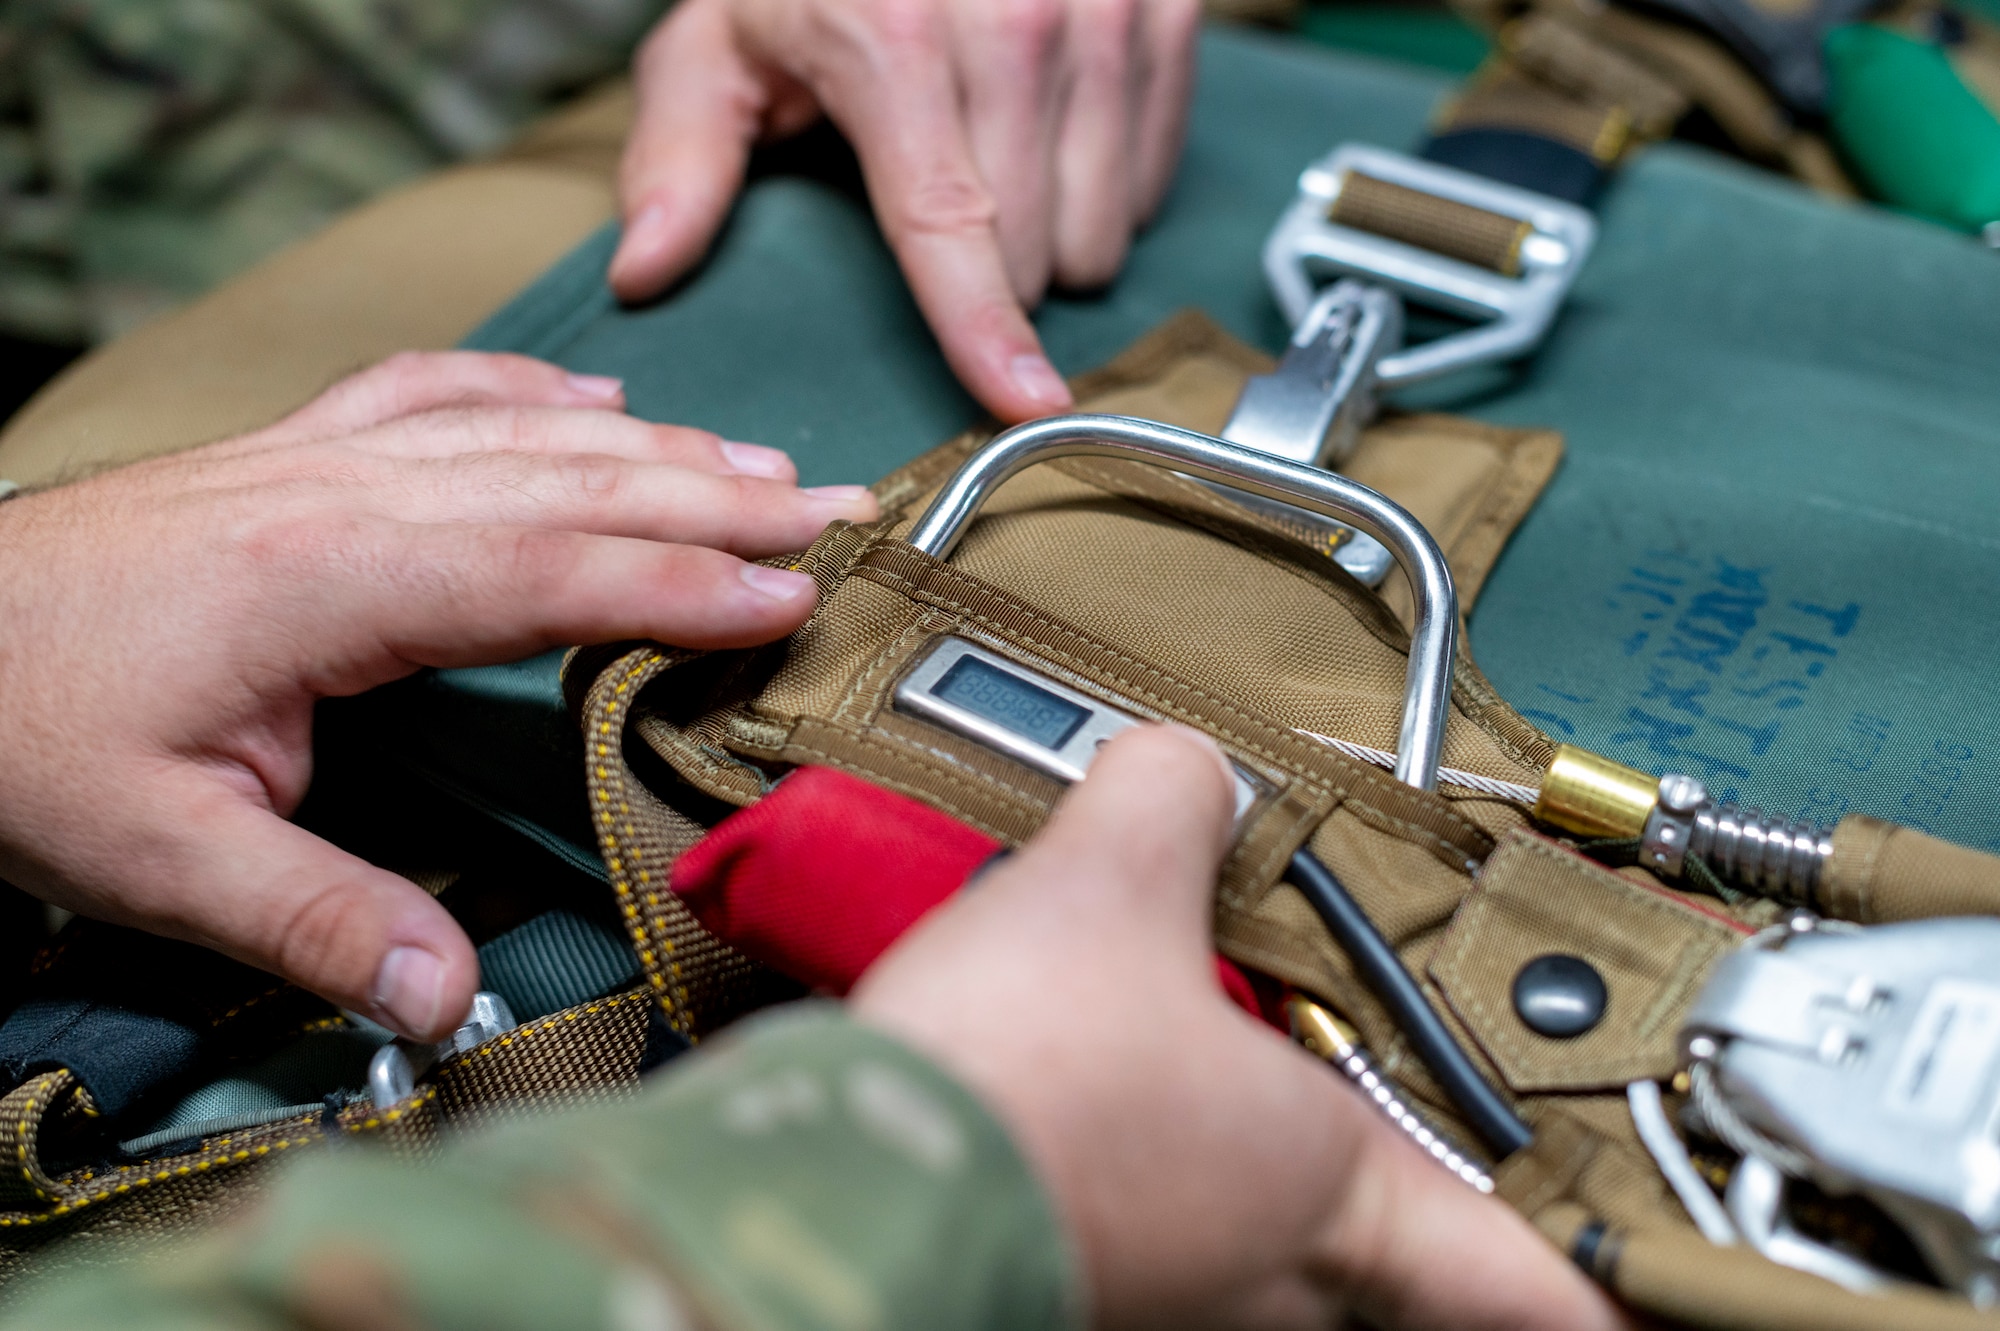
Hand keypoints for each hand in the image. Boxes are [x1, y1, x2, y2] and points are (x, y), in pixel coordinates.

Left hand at [0, 352, 877, 1041]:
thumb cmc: (18, 735)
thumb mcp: (150, 857)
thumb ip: (310, 922)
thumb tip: (448, 1002)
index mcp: (325, 580)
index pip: (549, 568)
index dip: (683, 579)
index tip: (796, 594)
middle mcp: (340, 494)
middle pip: (567, 479)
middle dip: (716, 494)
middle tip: (842, 512)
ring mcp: (316, 458)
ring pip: (522, 430)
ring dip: (657, 442)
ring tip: (769, 464)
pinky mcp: (291, 454)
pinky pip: (436, 390)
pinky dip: (530, 389)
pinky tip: (595, 392)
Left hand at [609, 0, 1201, 422]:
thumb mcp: (720, 37)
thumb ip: (681, 154)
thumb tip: (642, 269)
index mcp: (896, 40)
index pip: (951, 222)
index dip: (985, 329)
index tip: (1025, 403)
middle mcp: (1016, 20)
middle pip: (1035, 249)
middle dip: (993, 272)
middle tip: (940, 210)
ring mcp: (1103, 9)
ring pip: (1103, 225)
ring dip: (1055, 237)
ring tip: (998, 173)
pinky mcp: (1165, 8)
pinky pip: (1154, 177)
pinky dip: (1106, 185)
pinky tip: (1054, 140)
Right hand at [853, 727, 1627, 1328]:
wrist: (842, 1183)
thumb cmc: (1013, 1080)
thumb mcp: (1111, 881)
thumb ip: (1172, 801)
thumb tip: (1185, 768)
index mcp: (1321, 1184)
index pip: (1519, 1270)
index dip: (1594, 1280)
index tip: (1644, 1295)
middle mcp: (1256, 1271)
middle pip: (1382, 1261)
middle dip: (1391, 1195)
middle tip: (1392, 1134)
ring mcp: (1161, 1293)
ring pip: (1252, 1249)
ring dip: (1238, 1169)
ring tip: (1198, 1078)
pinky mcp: (1068, 1277)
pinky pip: (1145, 1228)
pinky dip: (1135, 1168)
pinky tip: (1071, 1091)